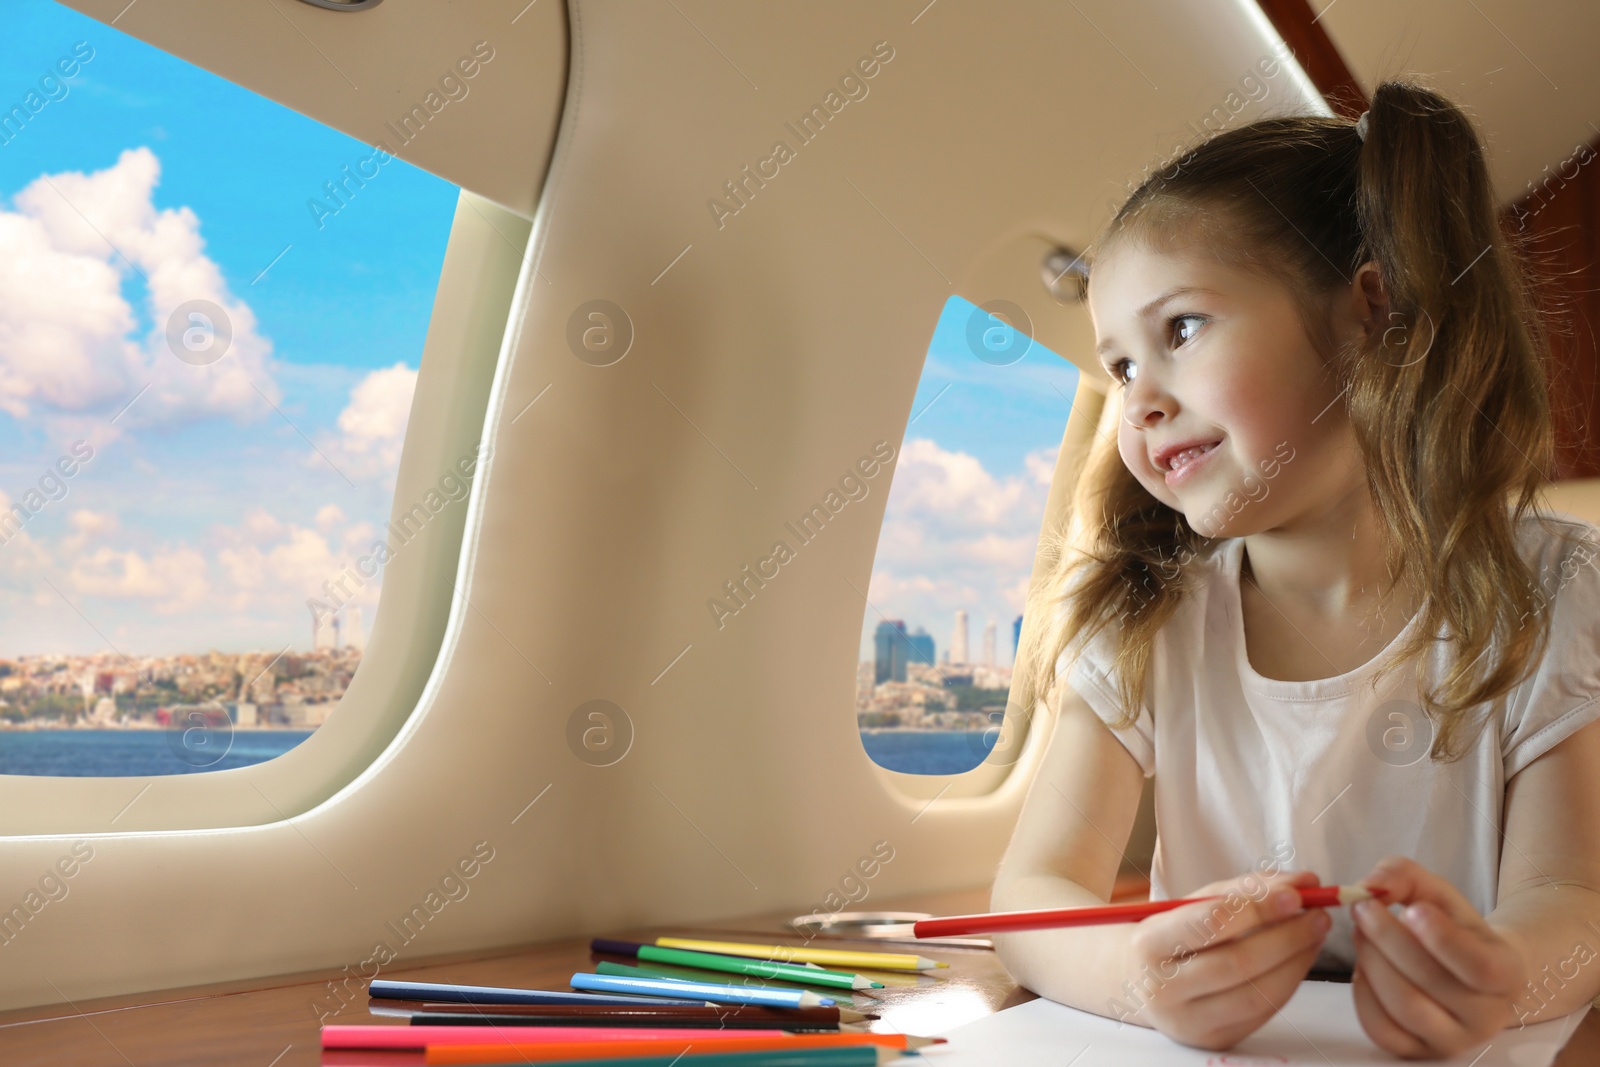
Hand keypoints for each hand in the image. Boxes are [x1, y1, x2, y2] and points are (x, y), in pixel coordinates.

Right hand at [1120, 868, 1331, 1049]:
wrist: (1138, 982)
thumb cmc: (1171, 935)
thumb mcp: (1194, 903)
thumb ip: (1246, 889)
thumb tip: (1303, 882)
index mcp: (1149, 945)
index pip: (1208, 923)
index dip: (1257, 908)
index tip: (1295, 895)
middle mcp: (1164, 988)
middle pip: (1238, 962)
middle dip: (1287, 936)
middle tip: (1318, 915)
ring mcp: (1189, 1021)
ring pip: (1257, 992)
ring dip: (1297, 961)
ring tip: (1315, 933)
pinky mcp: (1215, 1040)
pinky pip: (1262, 1011)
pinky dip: (1288, 982)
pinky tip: (1299, 958)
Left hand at [1351, 855, 1525, 1057]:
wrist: (1460, 969)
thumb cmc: (1450, 925)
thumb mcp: (1436, 892)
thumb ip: (1404, 876)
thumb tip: (1371, 885)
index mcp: (1507, 974)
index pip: (1481, 967)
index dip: (1443, 940)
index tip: (1413, 909)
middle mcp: (1487, 1017)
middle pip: (1432, 983)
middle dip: (1388, 939)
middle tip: (1363, 909)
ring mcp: (1453, 1040)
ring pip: (1404, 1007)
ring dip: (1372, 962)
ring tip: (1361, 933)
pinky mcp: (1417, 1051)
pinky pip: (1381, 1029)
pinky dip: (1362, 993)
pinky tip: (1364, 966)